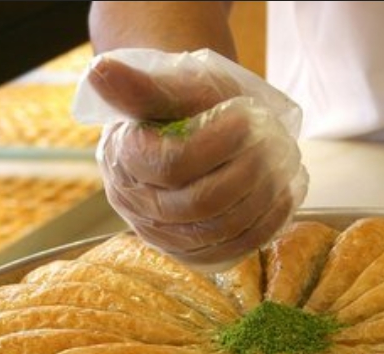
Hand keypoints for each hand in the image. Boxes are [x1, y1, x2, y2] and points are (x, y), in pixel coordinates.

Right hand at [87, 52, 306, 267]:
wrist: (191, 125)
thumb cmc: (183, 102)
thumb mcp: (168, 85)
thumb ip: (141, 85)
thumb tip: (99, 70)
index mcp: (124, 160)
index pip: (172, 166)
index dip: (216, 146)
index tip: (246, 120)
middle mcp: (135, 204)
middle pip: (200, 204)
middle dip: (248, 173)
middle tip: (275, 143)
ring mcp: (163, 234)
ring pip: (220, 230)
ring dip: (263, 197)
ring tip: (284, 163)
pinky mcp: (191, 252)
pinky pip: (231, 252)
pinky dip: (266, 225)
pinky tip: (284, 194)